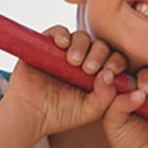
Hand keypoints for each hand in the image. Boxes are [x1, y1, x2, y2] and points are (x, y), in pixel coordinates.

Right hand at [2, 27, 124, 136]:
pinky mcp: (46, 46)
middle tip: (89, 69)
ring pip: (81, 37)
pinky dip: (62, 34)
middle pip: (100, 45)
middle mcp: (84, 60)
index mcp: (98, 74)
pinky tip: (62, 44)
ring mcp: (65, 52)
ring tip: (73, 61)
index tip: (111, 70)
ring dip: (81, 46)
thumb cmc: (62, 115)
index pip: (114, 59)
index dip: (117, 61)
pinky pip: (58, 31)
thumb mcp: (90, 110)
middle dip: (99, 54)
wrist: (30, 115)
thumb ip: (106, 95)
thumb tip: (111, 74)